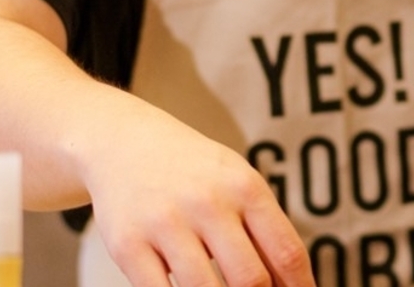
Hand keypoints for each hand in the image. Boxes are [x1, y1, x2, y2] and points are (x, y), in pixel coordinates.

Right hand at [81, 108, 313, 286]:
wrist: (124, 142)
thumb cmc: (194, 172)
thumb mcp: (237, 183)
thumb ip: (263, 230)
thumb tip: (289, 285)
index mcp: (246, 187)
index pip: (287, 251)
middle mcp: (209, 202)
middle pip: (250, 278)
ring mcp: (166, 224)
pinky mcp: (128, 245)